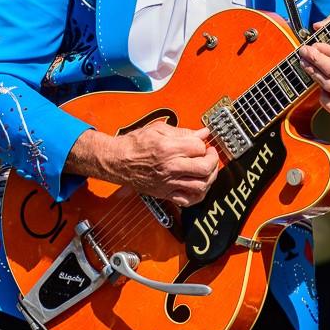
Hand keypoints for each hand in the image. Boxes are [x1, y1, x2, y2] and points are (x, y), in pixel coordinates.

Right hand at [68, 120, 219, 205]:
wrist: (116, 161)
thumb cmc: (133, 145)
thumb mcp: (158, 129)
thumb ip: (183, 131)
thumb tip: (202, 133)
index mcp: (168, 148)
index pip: (199, 147)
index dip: (203, 143)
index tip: (201, 141)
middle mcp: (170, 167)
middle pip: (205, 167)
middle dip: (213, 159)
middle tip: (210, 154)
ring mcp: (168, 182)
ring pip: (200, 185)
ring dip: (210, 177)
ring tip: (207, 169)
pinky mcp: (164, 193)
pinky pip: (188, 200)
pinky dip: (198, 194)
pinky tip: (199, 185)